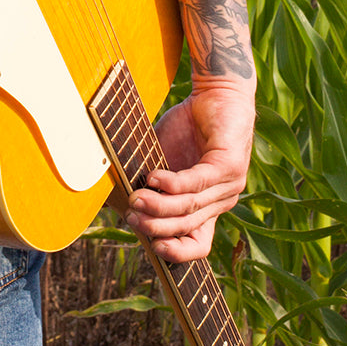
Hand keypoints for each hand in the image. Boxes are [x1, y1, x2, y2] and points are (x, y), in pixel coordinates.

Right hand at [125, 76, 254, 262]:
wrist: (217, 93)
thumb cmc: (190, 126)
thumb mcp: (165, 160)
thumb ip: (151, 182)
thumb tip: (116, 197)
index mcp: (209, 205)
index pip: (199, 244)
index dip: (177, 252)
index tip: (151, 246)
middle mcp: (223, 201)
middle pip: (189, 227)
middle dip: (158, 227)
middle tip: (131, 217)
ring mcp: (230, 186)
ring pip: (191, 205)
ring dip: (160, 206)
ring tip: (136, 199)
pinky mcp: (230, 165)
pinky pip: (197, 181)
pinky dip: (173, 183)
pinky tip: (153, 177)